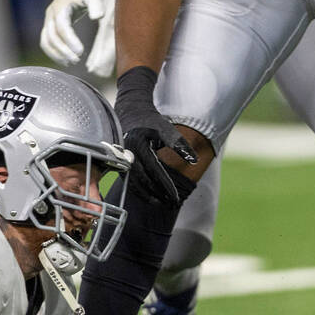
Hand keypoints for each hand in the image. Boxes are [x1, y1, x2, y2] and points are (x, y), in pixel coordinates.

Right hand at [40, 0, 103, 65]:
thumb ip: (96, 5)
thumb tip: (97, 17)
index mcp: (61, 8)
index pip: (62, 28)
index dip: (70, 41)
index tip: (81, 52)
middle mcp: (51, 15)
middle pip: (52, 36)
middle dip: (63, 51)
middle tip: (77, 60)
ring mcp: (49, 20)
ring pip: (46, 41)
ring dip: (56, 54)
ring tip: (71, 63)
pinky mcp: (50, 25)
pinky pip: (46, 41)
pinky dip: (53, 52)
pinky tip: (65, 60)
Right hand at [115, 66, 196, 205]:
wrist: (130, 110)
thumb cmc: (151, 120)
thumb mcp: (166, 128)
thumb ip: (180, 144)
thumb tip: (194, 161)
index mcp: (139, 145)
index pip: (155, 171)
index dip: (166, 185)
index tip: (176, 196)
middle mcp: (127, 154)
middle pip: (144, 181)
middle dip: (158, 193)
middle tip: (171, 203)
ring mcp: (121, 159)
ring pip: (134, 184)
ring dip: (148, 196)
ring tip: (161, 203)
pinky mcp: (119, 163)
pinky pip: (129, 181)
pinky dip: (140, 191)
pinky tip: (150, 196)